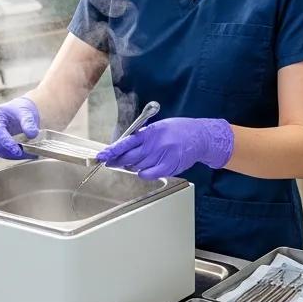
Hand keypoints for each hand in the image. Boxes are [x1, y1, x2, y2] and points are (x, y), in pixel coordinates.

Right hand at [0, 96, 39, 159]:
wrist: (19, 112)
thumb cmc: (21, 110)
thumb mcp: (27, 113)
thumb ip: (29, 123)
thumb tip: (32, 134)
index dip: (7, 142)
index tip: (18, 151)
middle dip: (13, 151)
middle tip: (30, 153)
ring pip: (0, 151)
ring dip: (14, 155)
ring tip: (30, 154)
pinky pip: (2, 153)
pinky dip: (14, 155)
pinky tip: (25, 154)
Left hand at [96, 117, 233, 179]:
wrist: (200, 137)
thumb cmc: (179, 130)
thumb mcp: (159, 127)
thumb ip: (142, 136)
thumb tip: (124, 146)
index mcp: (151, 132)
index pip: (126, 142)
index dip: (112, 150)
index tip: (102, 155)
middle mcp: (155, 144)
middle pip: (129, 157)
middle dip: (118, 160)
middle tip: (112, 161)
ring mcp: (162, 156)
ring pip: (137, 166)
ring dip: (132, 165)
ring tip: (139, 160)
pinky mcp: (168, 167)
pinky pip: (148, 174)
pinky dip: (143, 173)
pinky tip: (146, 168)